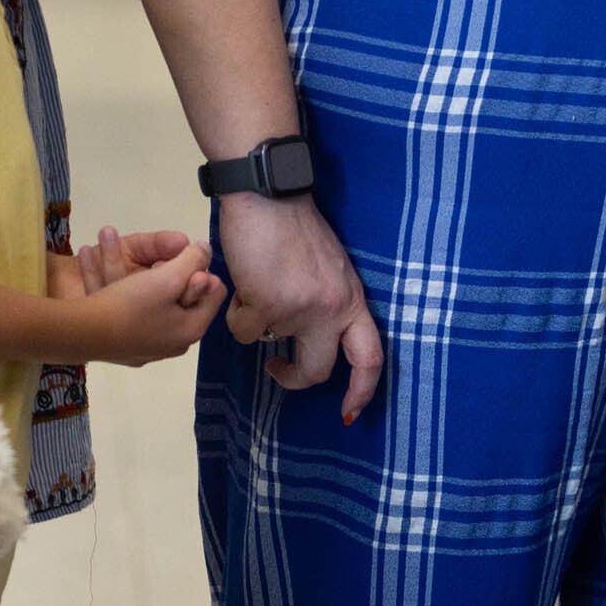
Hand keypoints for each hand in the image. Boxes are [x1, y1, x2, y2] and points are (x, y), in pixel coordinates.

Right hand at [73, 236, 226, 363]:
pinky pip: (138, 318)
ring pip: (159, 307)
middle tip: (155, 262)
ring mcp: (149, 350)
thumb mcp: (167, 277)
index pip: (216, 292)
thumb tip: (206, 250)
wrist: (81, 333)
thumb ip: (192, 260)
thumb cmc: (130, 305)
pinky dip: (132, 299)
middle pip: (186, 300)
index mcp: (191, 329)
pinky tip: (117, 288)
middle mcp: (175, 344)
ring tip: (134, 266)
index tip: (180, 259)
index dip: (202, 269)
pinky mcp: (126, 350)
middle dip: (174, 274)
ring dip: (150, 283)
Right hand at [216, 191, 385, 421]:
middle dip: (294, 379)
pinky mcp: (268, 305)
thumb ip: (326, 300)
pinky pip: (244, 332)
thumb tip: (303, 334)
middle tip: (279, 370)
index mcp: (352, 299)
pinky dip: (235, 314)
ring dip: (255, 327)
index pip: (370, 358)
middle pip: (318, 371)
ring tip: (251, 296)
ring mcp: (302, 310)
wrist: (267, 193)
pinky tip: (240, 286)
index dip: (362, 391)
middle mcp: (333, 309)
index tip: (349, 412)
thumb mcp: (328, 267)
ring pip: (269, 348)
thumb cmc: (293, 225)